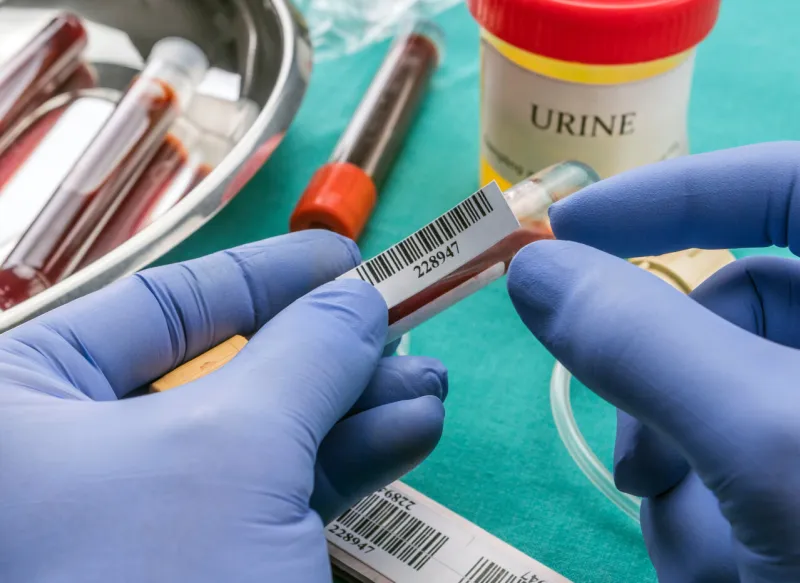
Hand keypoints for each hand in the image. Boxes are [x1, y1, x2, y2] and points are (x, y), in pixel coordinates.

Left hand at [0, 230, 446, 582]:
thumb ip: (302, 354)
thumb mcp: (232, 448)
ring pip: (262, 440)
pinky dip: (346, 465)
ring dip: (354, 409)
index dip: (264, 275)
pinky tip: (408, 432)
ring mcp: (138, 523)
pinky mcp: (194, 572)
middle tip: (405, 324)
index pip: (162, 306)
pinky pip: (276, 497)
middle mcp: (69, 460)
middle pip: (225, 372)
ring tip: (428, 386)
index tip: (342, 256)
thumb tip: (357, 296)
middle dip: (328, 351)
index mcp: (22, 406)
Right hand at [507, 142, 799, 582]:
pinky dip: (705, 511)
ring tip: (705, 557)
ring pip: (720, 398)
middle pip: (736, 309)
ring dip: (683, 472)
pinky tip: (718, 570)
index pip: (781, 182)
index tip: (558, 233)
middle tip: (636, 466)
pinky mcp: (798, 471)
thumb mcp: (767, 446)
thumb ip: (641, 340)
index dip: (664, 193)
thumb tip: (531, 270)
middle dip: (668, 389)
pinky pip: (730, 460)